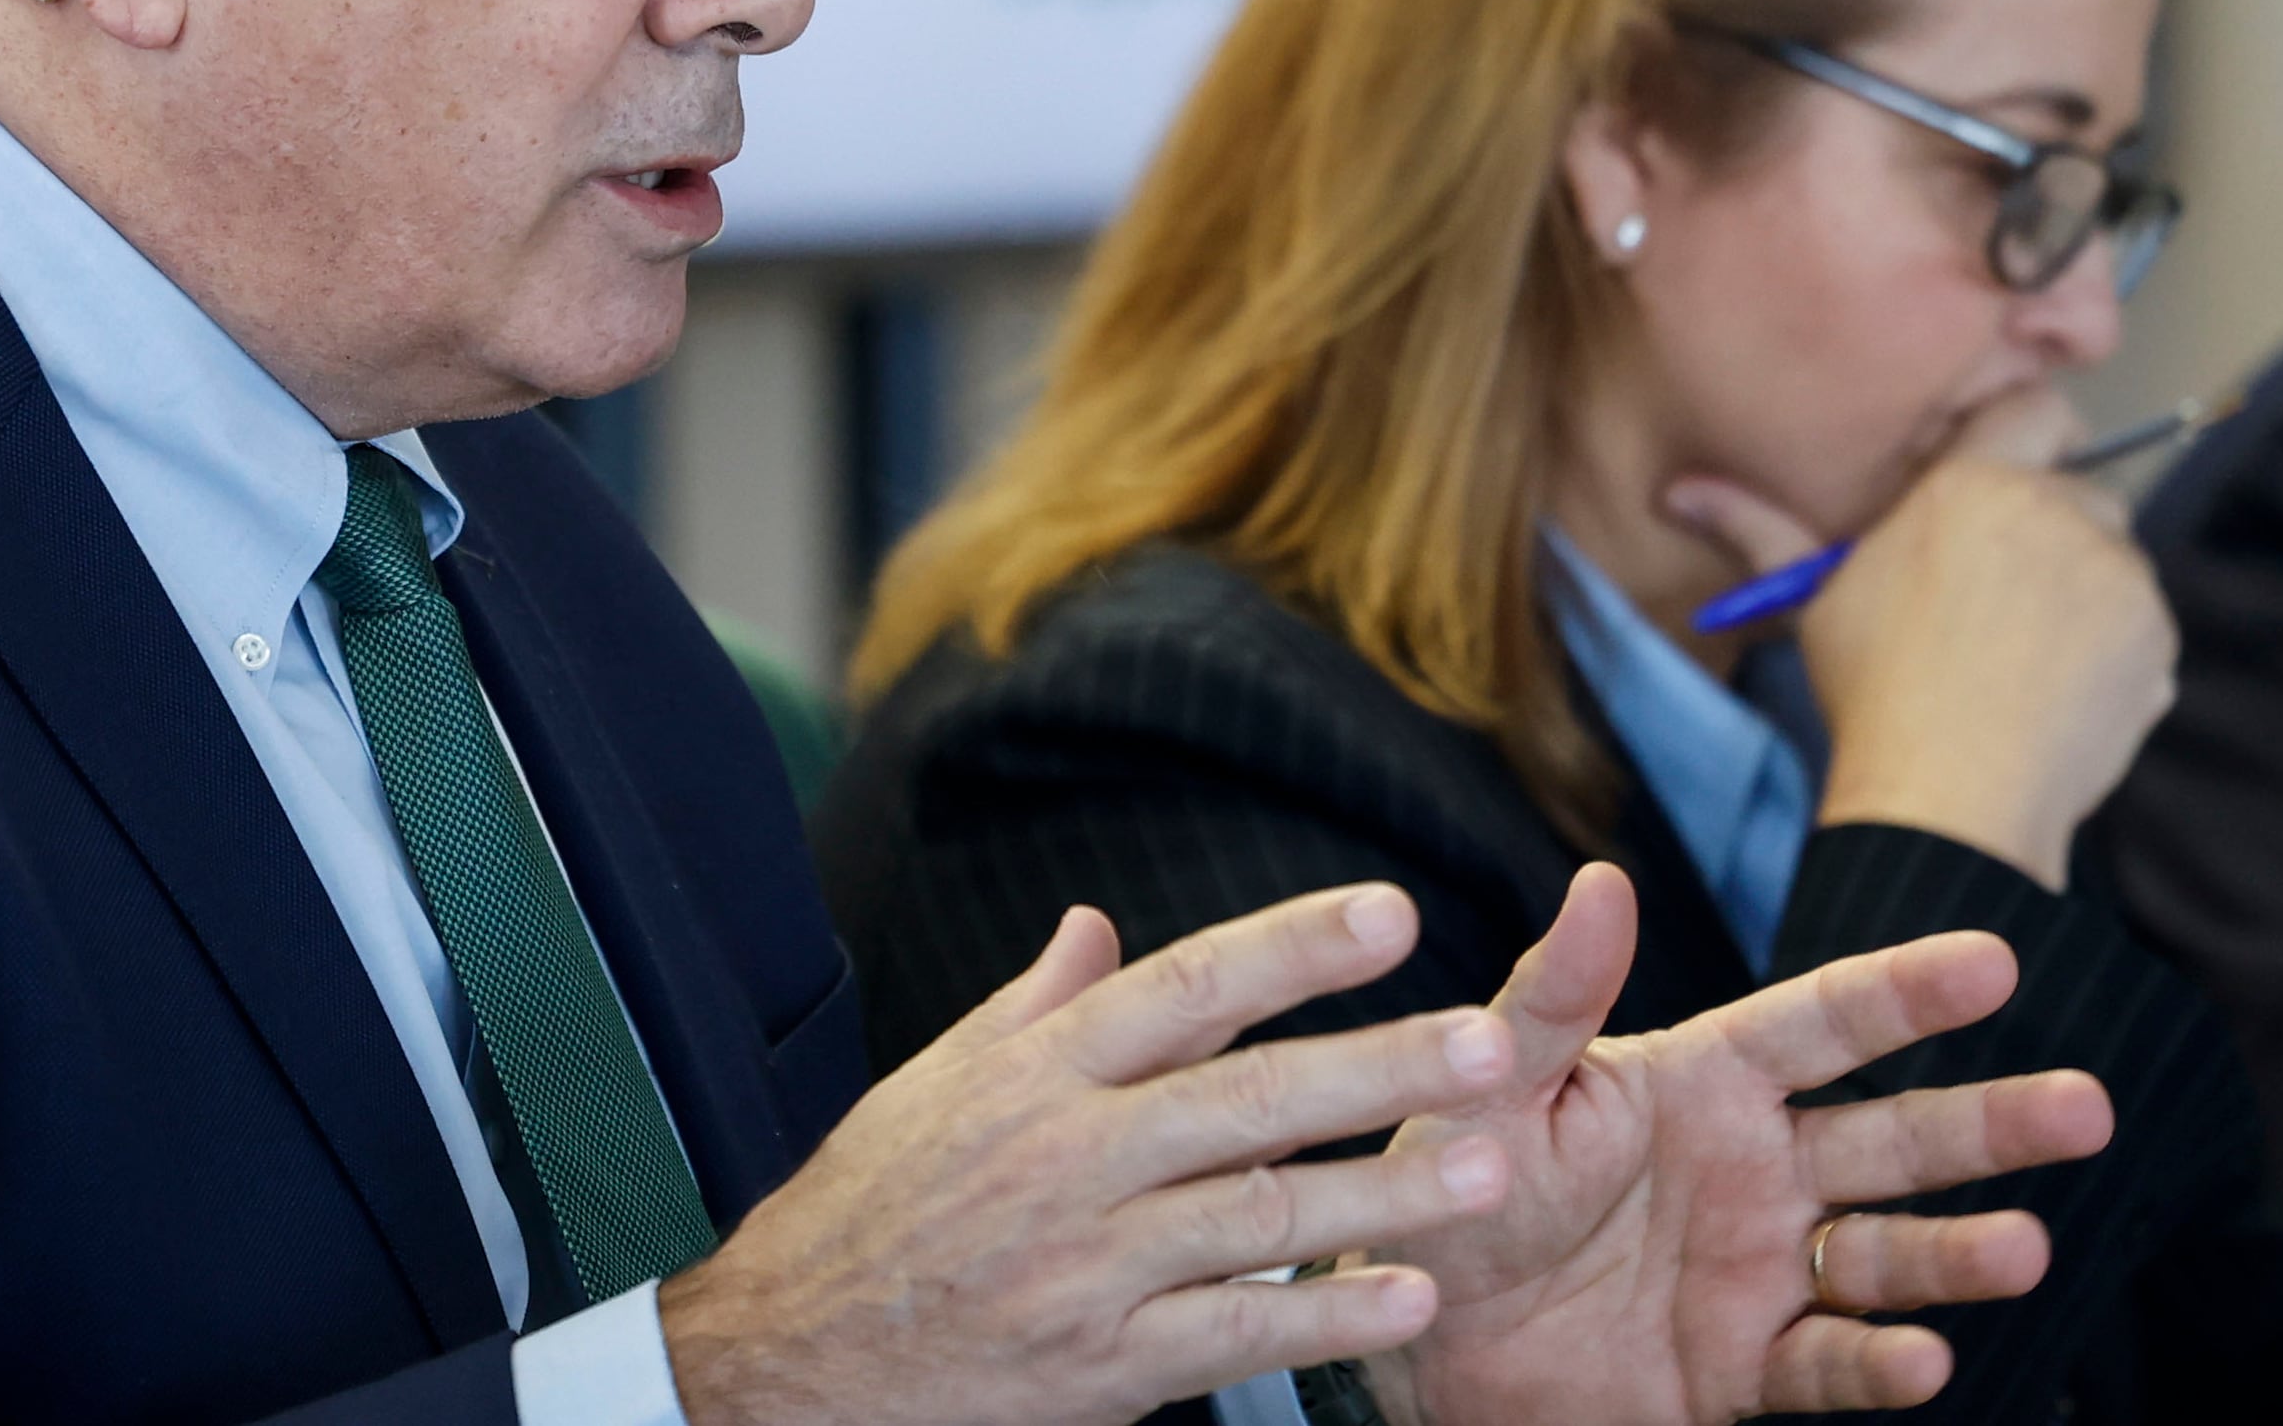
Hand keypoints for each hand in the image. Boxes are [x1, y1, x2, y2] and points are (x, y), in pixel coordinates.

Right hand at [655, 883, 1526, 1425]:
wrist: (788, 1358)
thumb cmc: (872, 1209)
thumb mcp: (937, 1084)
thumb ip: (1036, 1008)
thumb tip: (1100, 927)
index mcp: (1038, 1075)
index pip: (1186, 991)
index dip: (1291, 948)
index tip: (1394, 915)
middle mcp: (1070, 1158)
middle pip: (1248, 1099)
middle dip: (1379, 1067)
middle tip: (1494, 1043)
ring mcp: (1089, 1266)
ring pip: (1260, 1217)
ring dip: (1384, 1194)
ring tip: (1493, 1171)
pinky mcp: (1101, 1366)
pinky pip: (1232, 1336)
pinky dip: (1325, 1319)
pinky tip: (1411, 1298)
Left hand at [1369, 867, 2112, 1422]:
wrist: (1418, 1339)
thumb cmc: (1452, 1190)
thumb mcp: (1496, 1087)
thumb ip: (1555, 996)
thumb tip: (1604, 880)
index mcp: (1706, 1082)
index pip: (1826, 1024)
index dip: (1908, 991)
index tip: (1998, 958)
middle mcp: (1757, 1170)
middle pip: (1897, 1140)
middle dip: (1993, 1124)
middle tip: (2089, 1107)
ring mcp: (1763, 1271)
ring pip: (1889, 1256)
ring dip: (1960, 1255)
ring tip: (2026, 1248)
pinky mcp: (1746, 1369)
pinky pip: (1830, 1365)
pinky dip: (1880, 1363)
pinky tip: (1927, 1359)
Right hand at [1672, 389, 2172, 887]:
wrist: (1952, 797)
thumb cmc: (1876, 690)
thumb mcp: (1816, 596)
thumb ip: (1761, 528)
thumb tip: (1676, 491)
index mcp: (1973, 482)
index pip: (2039, 407)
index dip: (2033, 436)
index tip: (2016, 477)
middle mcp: (2054, 510)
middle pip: (2081, 491)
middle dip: (2054, 530)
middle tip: (2003, 594)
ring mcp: (2115, 572)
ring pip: (2113, 559)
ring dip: (2084, 592)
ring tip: (2025, 657)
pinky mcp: (2153, 633)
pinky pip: (2142, 627)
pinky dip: (2113, 653)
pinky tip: (2057, 695)